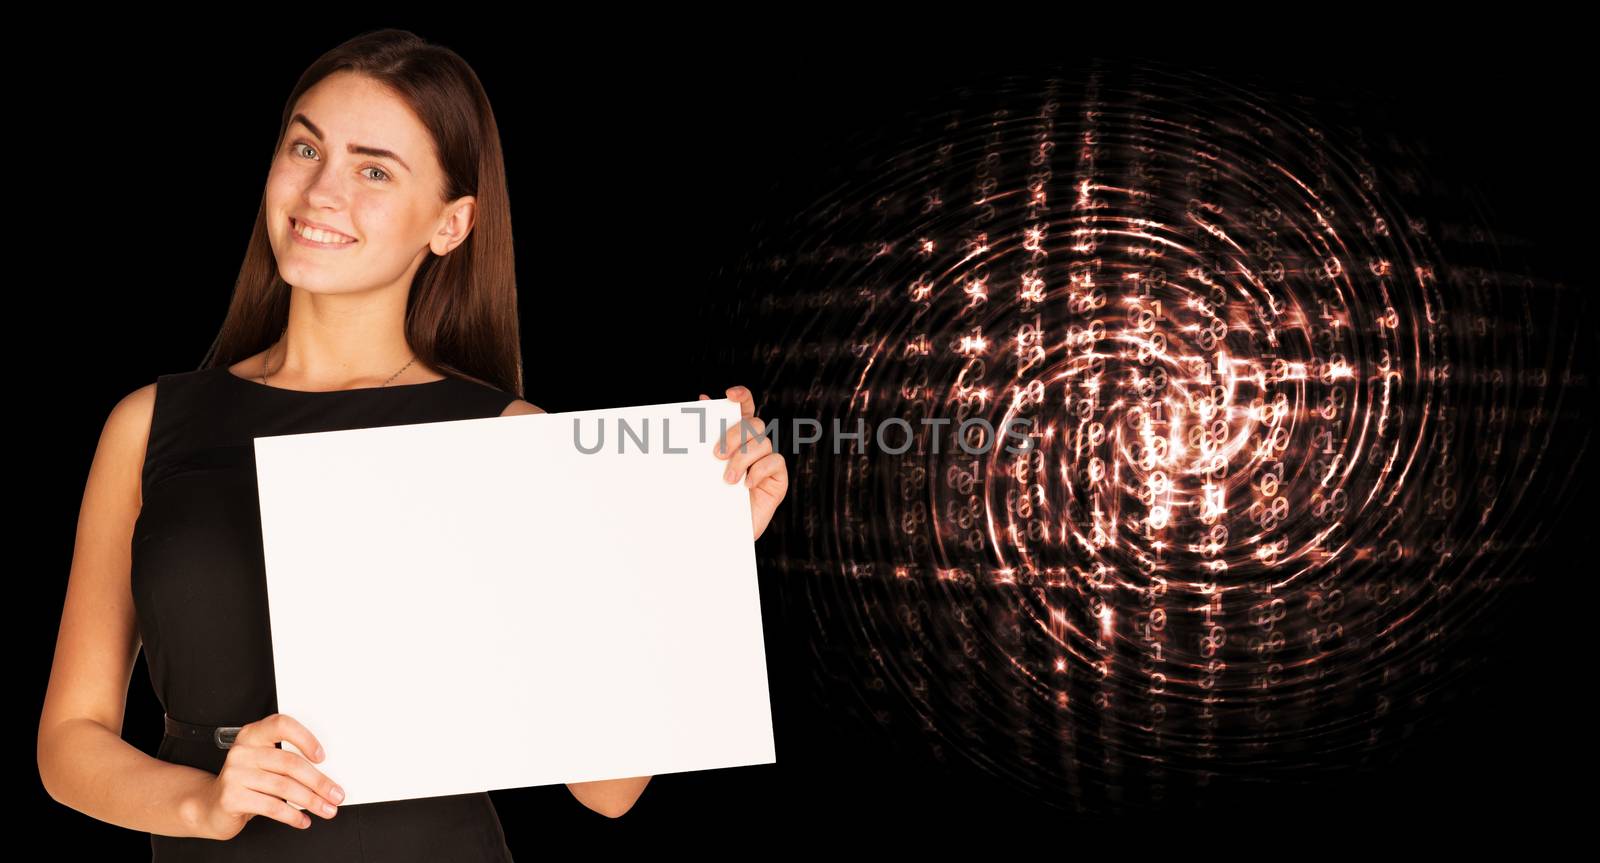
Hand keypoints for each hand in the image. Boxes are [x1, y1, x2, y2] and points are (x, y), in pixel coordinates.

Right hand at [190, 713, 344, 839]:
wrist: (211, 805)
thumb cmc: (246, 782)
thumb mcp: (264, 764)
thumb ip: (287, 762)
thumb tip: (326, 777)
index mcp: (253, 735)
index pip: (282, 725)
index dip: (305, 738)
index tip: (323, 757)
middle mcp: (242, 751)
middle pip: (290, 763)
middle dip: (319, 782)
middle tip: (335, 794)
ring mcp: (234, 774)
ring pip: (284, 787)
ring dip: (311, 801)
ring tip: (326, 809)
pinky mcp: (231, 797)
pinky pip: (271, 807)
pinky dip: (292, 815)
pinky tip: (302, 820)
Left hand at [701, 385, 787, 541]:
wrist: (717, 534)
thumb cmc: (708, 499)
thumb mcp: (700, 468)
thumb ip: (702, 437)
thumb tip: (702, 399)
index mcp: (735, 438)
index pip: (744, 408)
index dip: (742, 396)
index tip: (729, 394)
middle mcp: (753, 446)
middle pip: (753, 424)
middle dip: (734, 435)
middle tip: (716, 455)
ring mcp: (767, 462)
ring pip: (762, 443)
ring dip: (742, 459)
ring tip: (727, 480)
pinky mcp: (778, 479)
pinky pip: (775, 462)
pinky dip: (760, 470)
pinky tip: (747, 484)